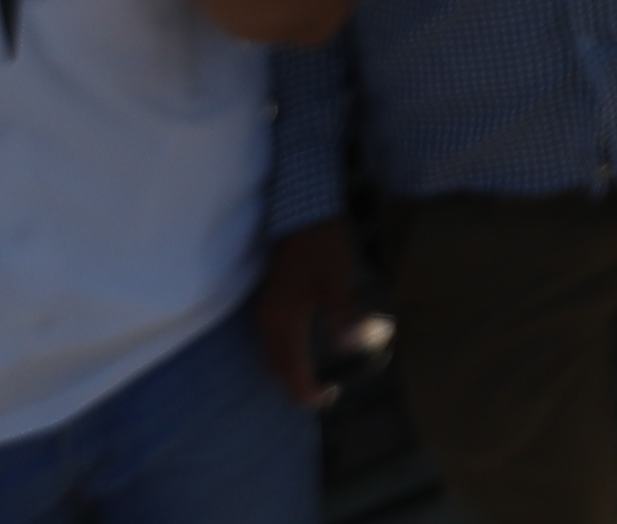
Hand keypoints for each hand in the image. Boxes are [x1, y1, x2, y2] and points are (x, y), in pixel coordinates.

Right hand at [252, 219, 374, 407]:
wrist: (302, 215)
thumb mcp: (339, 282)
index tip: (326, 400)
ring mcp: (266, 311)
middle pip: (277, 366)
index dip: (305, 390)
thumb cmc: (323, 247)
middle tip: (321, 396)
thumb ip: (344, 318)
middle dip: (296, 385)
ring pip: (273, 354)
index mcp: (283, 321)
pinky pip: (273, 341)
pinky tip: (302, 354)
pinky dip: (286, 356)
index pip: (290, 369)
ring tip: (313, 380)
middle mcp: (268, 321)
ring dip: (290, 371)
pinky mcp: (270, 302)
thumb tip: (351, 350)